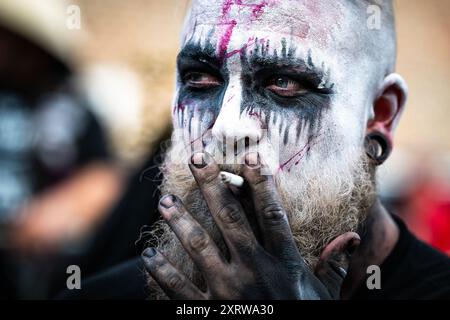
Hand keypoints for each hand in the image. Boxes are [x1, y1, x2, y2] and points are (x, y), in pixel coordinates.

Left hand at [142, 152, 359, 298]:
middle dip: (212, 184)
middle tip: (197, 158)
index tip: (250, 156)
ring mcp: (228, 291)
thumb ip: (334, 267)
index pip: (272, 214)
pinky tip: (147, 256)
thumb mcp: (325, 298)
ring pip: (200, 246)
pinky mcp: (209, 312)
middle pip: (230, 218)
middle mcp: (254, 271)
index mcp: (284, 264)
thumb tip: (351, 237)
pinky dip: (162, 272)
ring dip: (181, 221)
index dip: (261, 183)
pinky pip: (180, 289)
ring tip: (165, 201)